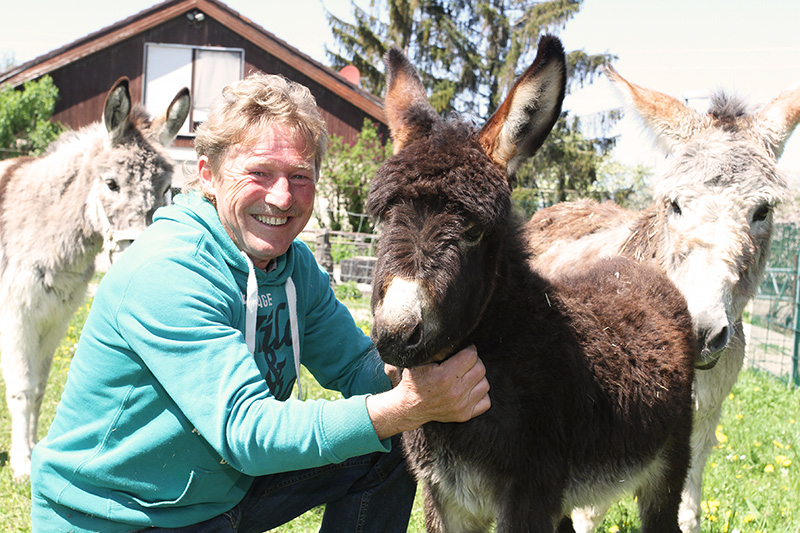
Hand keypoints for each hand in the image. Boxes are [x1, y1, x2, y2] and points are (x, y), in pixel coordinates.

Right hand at [368, 345, 490, 439]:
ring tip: (465, 375)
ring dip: (477, 378)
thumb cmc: (415, 380)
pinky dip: (480, 394)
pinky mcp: (465, 415)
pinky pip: (486, 401)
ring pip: (485, 384)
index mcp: (444, 377)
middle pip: (480, 368)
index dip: (468, 349)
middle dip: (474, 362)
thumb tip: (452, 334)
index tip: (463, 349)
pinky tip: (468, 389)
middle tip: (464, 361)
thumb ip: (436, 348)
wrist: (409, 408)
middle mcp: (455, 393)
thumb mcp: (420, 361)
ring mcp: (461, 406)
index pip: (471, 356)